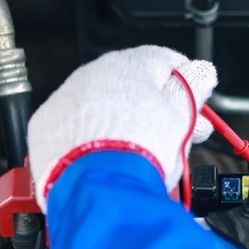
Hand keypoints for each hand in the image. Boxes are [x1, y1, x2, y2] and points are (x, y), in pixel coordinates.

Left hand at [27, 46, 216, 210]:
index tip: (195, 104)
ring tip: (139, 154)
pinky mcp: (45, 127)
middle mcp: (93, 74)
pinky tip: (106, 159)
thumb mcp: (182, 117)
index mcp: (130, 65)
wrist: (98, 188)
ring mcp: (65, 100)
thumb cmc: (142, 151)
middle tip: (175, 137)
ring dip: (121, 122)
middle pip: (131, 85)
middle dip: (155, 108)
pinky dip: (89, 139)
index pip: (164, 61)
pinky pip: (74, 127)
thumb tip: (202, 72)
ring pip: (101, 105)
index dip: (186, 83)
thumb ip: (192, 89)